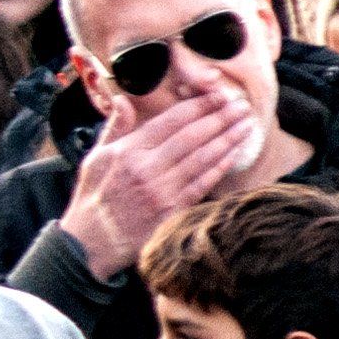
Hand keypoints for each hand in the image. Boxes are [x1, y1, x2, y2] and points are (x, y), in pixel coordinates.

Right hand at [56, 74, 266, 277]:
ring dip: (227, 140)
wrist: (93, 241)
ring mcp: (161, 191)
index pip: (170, 121)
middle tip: (241, 106)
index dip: (198, 106)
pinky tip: (235, 155)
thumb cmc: (94, 197)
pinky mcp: (172, 211)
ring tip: (245, 126)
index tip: (218, 96)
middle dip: (220, 119)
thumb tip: (122, 99)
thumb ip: (114, 127)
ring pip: (202, 159)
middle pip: (192, 137)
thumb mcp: (95, 158)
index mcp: (128, 151)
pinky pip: (202, 184)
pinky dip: (220, 168)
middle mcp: (146, 169)